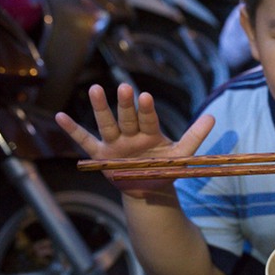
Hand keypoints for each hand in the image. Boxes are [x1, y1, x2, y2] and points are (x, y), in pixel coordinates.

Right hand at [55, 83, 213, 196]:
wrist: (150, 188)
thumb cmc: (165, 166)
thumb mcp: (182, 153)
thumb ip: (196, 134)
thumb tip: (213, 116)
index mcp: (150, 132)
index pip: (148, 119)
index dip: (146, 110)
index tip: (145, 96)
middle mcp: (131, 135)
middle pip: (127, 118)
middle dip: (125, 105)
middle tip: (123, 87)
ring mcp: (115, 144)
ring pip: (107, 124)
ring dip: (100, 109)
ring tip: (94, 89)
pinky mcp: (101, 155)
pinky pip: (85, 141)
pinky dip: (73, 130)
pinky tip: (60, 116)